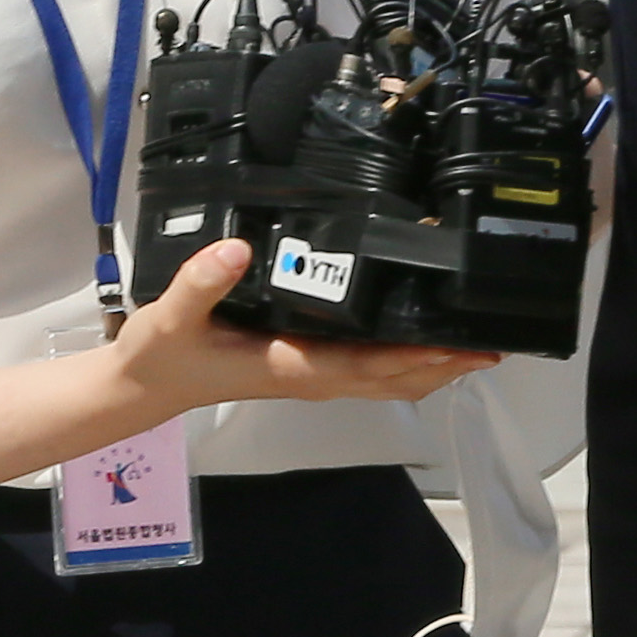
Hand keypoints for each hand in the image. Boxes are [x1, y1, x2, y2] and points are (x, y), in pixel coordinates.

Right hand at [109, 238, 499, 416]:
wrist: (140, 388)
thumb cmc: (160, 354)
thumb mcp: (171, 316)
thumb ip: (201, 282)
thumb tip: (238, 248)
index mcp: (292, 366)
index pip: (368, 365)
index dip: (416, 357)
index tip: (460, 344)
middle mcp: (312, 376)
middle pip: (395, 378)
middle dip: (445, 364)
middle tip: (496, 343)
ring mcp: (312, 375)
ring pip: (387, 380)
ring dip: (433, 367)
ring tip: (480, 346)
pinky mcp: (305, 367)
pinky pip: (369, 371)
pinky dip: (406, 363)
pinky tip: (426, 342)